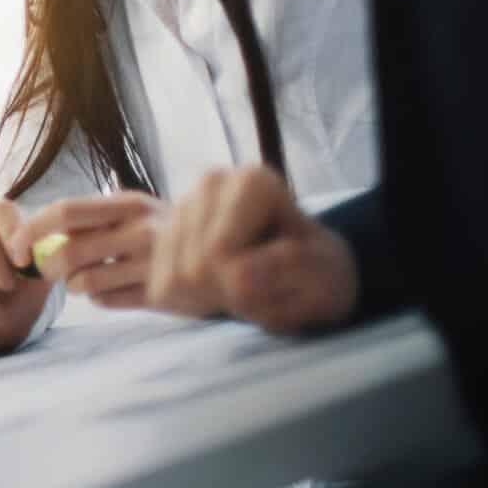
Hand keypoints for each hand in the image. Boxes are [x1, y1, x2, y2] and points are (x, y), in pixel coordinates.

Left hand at [3, 192, 164, 308]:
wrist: (225, 257)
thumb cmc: (160, 232)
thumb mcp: (132, 211)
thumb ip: (90, 217)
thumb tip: (30, 232)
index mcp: (128, 203)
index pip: (64, 212)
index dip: (30, 231)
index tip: (14, 250)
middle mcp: (142, 230)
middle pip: (68, 253)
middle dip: (47, 267)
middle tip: (48, 271)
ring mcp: (154, 264)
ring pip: (84, 283)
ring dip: (74, 285)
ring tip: (90, 277)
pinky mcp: (160, 295)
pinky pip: (106, 301)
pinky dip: (99, 297)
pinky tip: (116, 289)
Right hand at [148, 165, 358, 330]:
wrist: (304, 273)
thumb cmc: (319, 272)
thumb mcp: (326, 274)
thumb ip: (290, 269)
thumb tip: (238, 273)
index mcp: (252, 183)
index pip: (219, 251)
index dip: (245, 285)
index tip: (279, 282)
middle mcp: (210, 184)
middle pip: (194, 267)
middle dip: (228, 294)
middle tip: (264, 292)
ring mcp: (181, 208)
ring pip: (174, 279)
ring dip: (211, 300)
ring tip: (242, 290)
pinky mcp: (162, 236)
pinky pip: (161, 288)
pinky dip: (192, 304)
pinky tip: (219, 293)